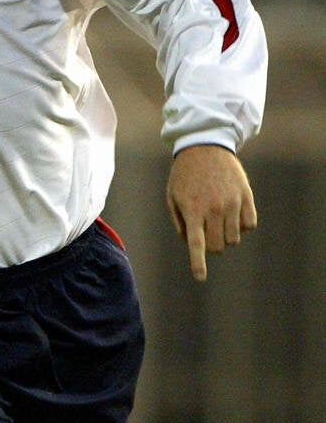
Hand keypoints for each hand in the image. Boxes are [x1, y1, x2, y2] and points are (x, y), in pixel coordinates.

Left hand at [166, 144, 256, 281]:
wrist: (204, 145)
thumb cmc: (184, 173)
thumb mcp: (172, 195)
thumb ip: (180, 221)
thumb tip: (191, 242)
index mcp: (193, 209)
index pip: (197, 243)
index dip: (198, 263)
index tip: (200, 277)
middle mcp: (214, 208)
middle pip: (219, 247)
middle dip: (212, 245)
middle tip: (206, 231)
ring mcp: (232, 203)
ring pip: (234, 239)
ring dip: (226, 235)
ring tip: (217, 216)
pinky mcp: (246, 197)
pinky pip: (249, 225)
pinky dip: (242, 224)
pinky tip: (232, 210)